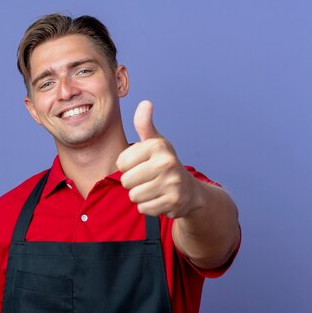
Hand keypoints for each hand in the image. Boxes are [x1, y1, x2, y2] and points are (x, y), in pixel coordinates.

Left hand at [116, 100, 195, 217]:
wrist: (190, 191)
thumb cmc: (165, 164)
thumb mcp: (156, 143)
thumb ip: (145, 125)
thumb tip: (145, 103)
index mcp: (158, 146)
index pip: (121, 162)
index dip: (126, 167)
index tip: (140, 165)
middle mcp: (167, 163)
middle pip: (126, 181)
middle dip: (132, 183)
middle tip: (147, 179)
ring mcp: (171, 184)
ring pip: (134, 196)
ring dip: (140, 196)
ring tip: (153, 189)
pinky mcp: (173, 202)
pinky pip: (143, 208)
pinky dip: (148, 207)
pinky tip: (159, 199)